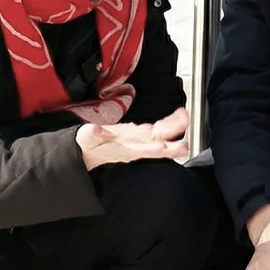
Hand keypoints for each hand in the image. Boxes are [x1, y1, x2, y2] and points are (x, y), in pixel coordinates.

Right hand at [75, 106, 189, 169]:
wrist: (88, 152)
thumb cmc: (88, 147)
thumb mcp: (83, 140)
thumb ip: (89, 135)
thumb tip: (95, 129)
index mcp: (121, 149)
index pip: (138, 150)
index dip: (150, 149)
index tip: (161, 147)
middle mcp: (133, 146)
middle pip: (155, 146)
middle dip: (171, 146)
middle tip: (184, 145)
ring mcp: (138, 140)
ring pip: (160, 136)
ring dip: (173, 129)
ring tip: (185, 119)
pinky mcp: (140, 134)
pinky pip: (158, 130)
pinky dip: (169, 123)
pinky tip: (179, 116)